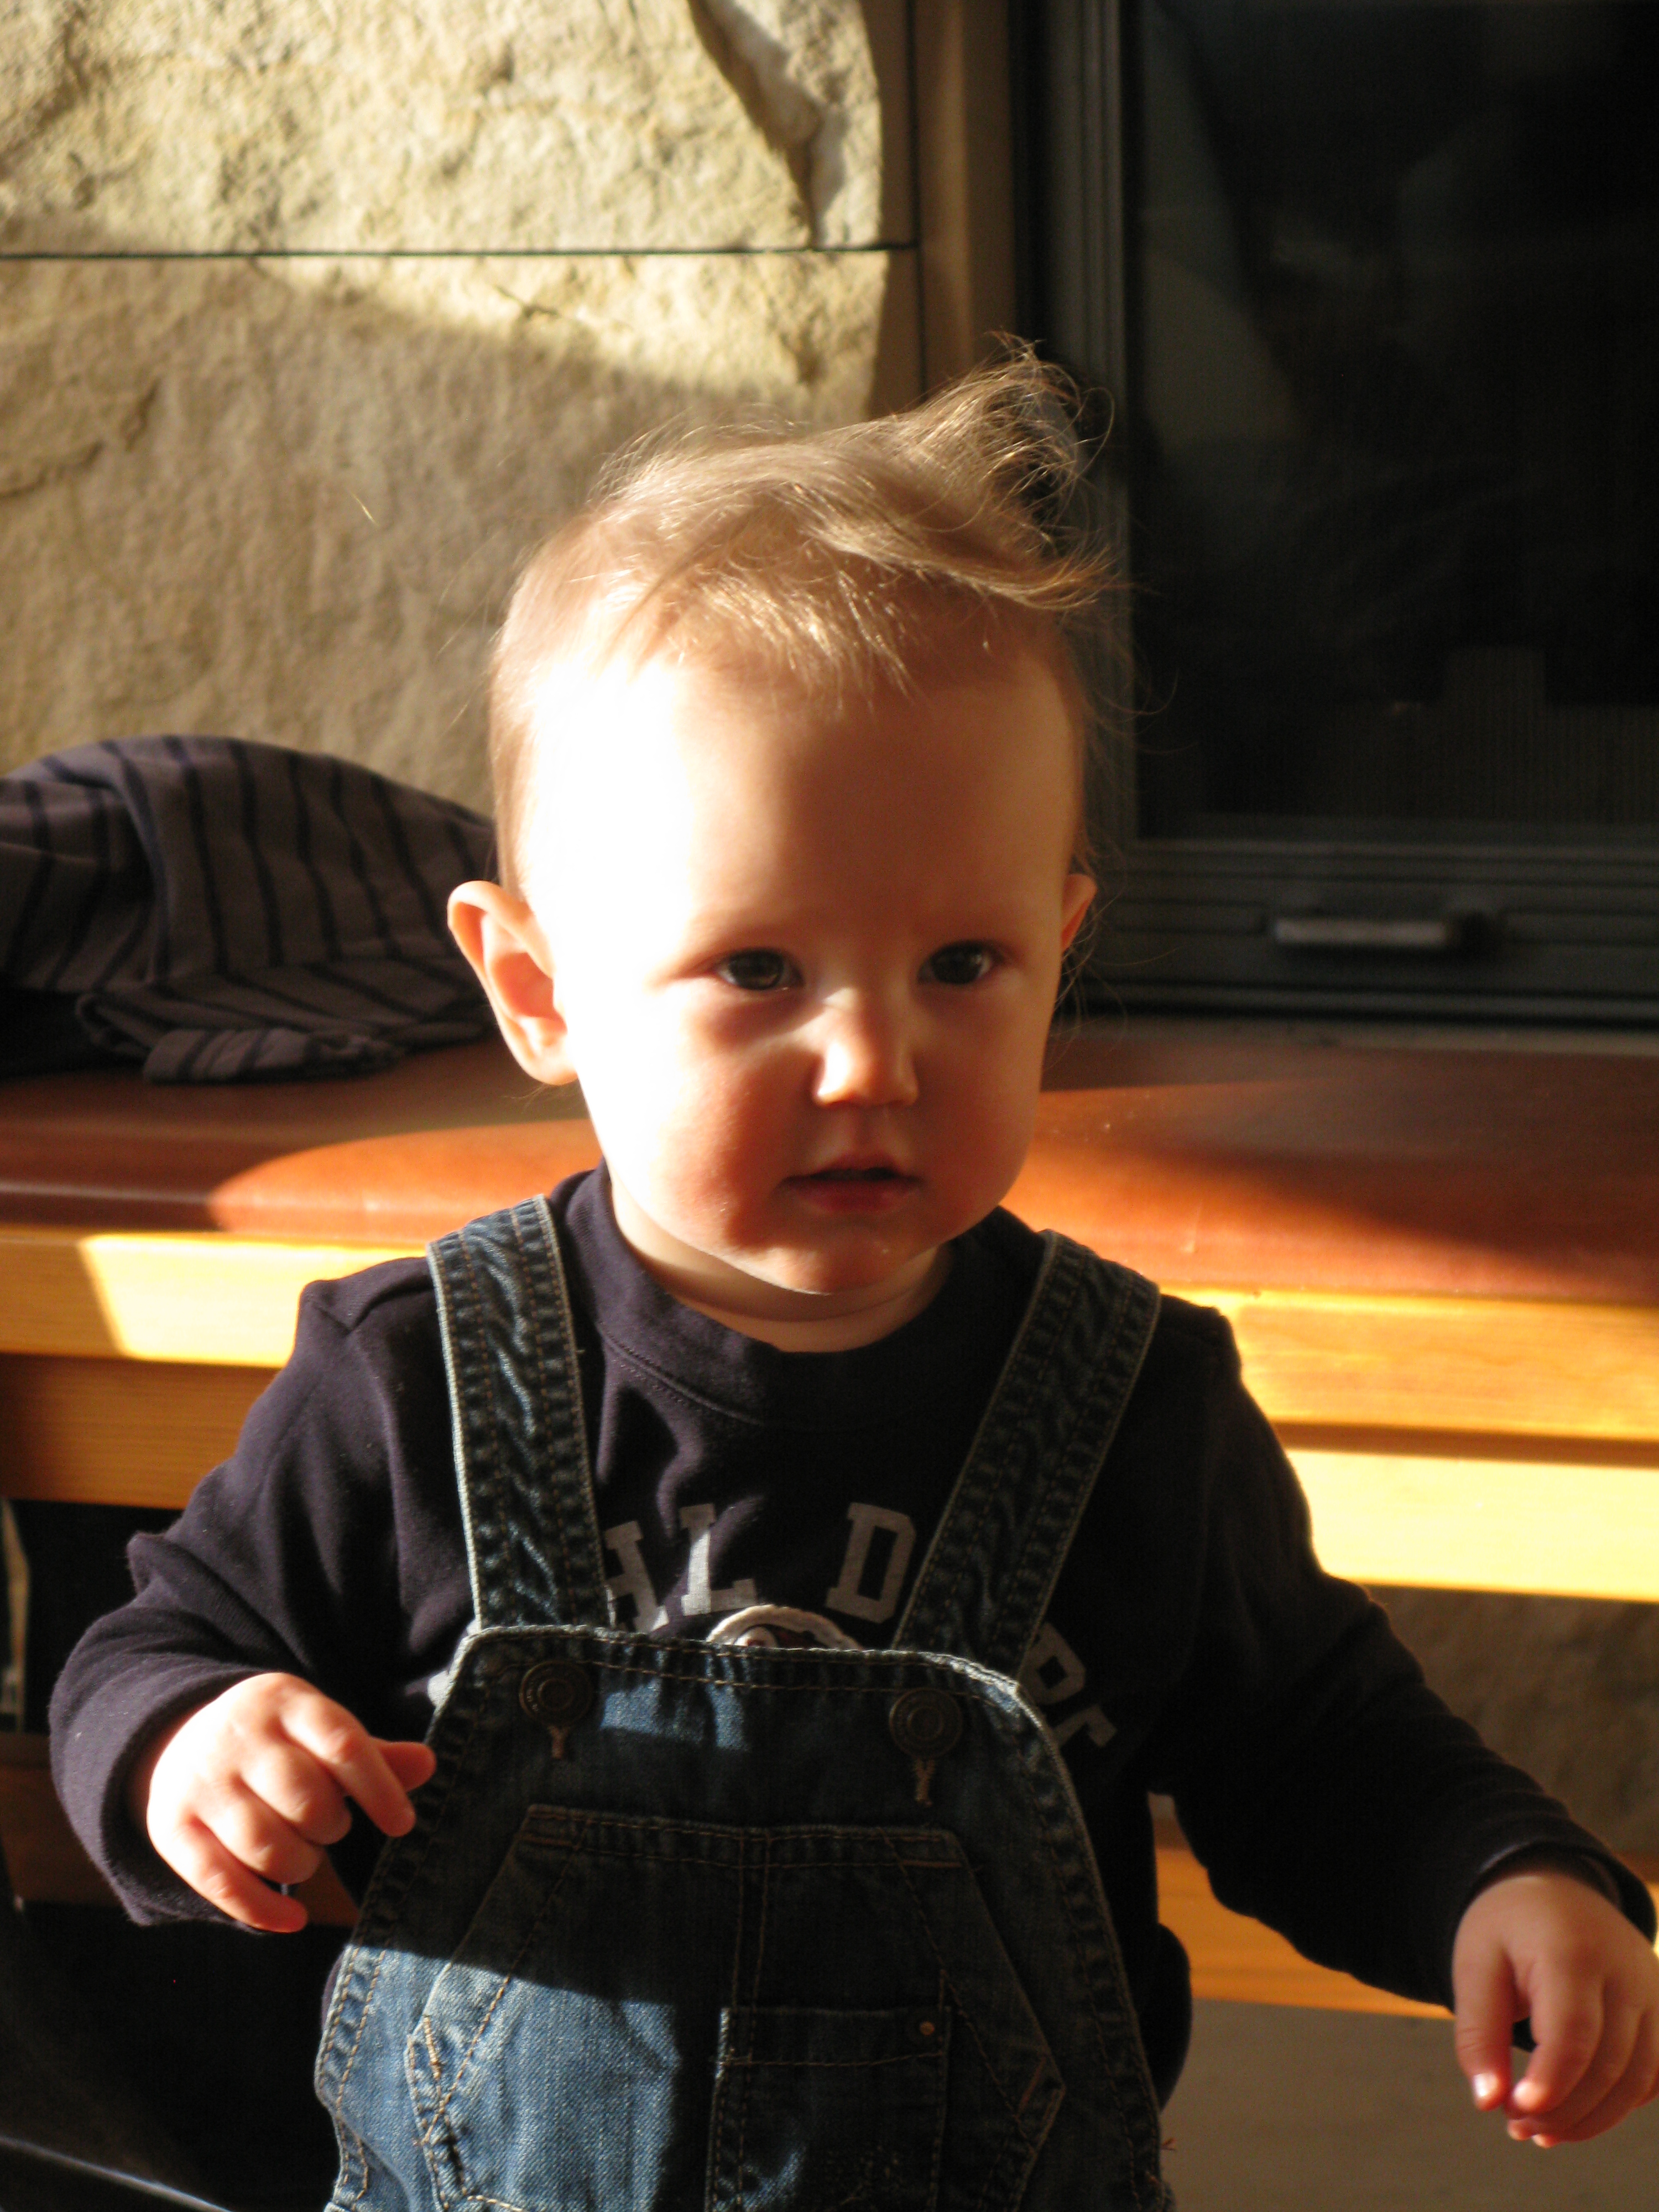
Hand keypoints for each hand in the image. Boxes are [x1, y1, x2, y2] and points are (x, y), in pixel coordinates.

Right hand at [129, 1672, 437, 1932]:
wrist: (180, 1735)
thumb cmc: (279, 1743)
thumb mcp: (322, 1730)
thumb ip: (373, 1755)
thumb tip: (429, 1765)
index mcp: (286, 1701)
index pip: (343, 1744)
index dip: (379, 1789)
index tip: (402, 1825)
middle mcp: (239, 1737)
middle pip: (305, 1799)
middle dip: (331, 1827)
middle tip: (331, 1827)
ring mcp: (201, 1781)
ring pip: (264, 1843)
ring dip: (300, 1865)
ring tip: (305, 1856)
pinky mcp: (171, 1826)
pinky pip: (218, 1881)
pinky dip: (261, 1910)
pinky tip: (293, 1921)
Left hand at [1452, 1857, 1658, 2145]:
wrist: (1555, 1889)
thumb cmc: (1507, 1929)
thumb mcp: (1475, 1964)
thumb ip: (1478, 2033)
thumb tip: (1488, 2102)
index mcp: (1573, 1950)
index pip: (1573, 2031)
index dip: (1551, 2082)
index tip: (1516, 2112)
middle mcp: (1626, 1972)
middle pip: (1607, 2064)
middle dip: (1562, 2109)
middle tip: (1514, 2125)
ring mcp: (1652, 1992)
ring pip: (1637, 2079)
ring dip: (1591, 2118)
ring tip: (1539, 2130)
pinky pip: (1653, 2075)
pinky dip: (1619, 2106)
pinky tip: (1578, 2116)